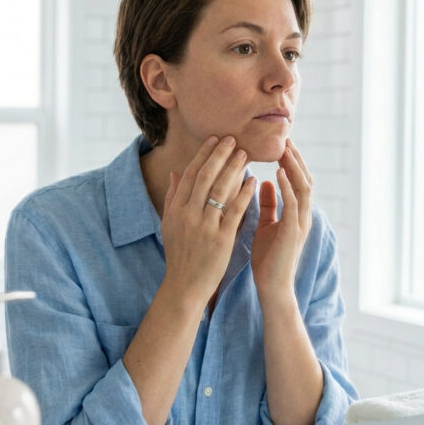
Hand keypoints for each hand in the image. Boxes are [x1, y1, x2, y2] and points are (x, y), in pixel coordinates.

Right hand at [160, 136, 256, 305]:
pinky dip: (244, 193)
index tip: (215, 139)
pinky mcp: (221, 239)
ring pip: (221, 190)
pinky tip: (254, 181)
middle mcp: (189, 215)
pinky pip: (235, 211)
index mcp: (176, 209)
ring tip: (245, 154)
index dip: (204, 155)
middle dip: (220, 155)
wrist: (185, 285)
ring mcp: (205, 227)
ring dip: (234, 169)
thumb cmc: (179, 255)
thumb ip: (172, 198)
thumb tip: (175, 173)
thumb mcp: (169, 225)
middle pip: (206, 177)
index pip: (191, 174)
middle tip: (233, 139)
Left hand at [251, 139, 313, 303]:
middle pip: (304, 179)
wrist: (272, 288)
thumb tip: (263, 182)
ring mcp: (301, 224)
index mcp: (296, 214)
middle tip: (285, 139)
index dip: (291, 162)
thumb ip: (268, 205)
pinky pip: (292, 204)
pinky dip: (286, 186)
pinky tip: (276, 173)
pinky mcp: (293, 233)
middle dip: (295, 159)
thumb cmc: (268, 260)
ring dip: (293, 167)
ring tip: (283, 149)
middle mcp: (303, 216)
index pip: (298, 180)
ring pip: (303, 187)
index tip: (280, 143)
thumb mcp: (266, 226)